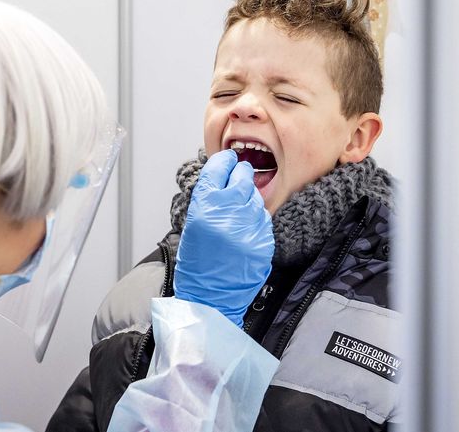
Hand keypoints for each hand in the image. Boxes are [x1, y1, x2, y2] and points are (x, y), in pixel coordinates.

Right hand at [173, 150, 273, 327]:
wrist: (210, 298)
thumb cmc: (196, 265)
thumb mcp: (193, 225)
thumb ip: (209, 199)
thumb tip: (223, 178)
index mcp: (205, 205)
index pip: (219, 167)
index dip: (224, 162)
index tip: (227, 160)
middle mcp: (230, 211)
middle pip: (243, 175)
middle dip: (240, 174)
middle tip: (237, 177)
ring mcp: (250, 225)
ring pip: (255, 196)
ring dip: (248, 198)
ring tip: (238, 213)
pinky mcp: (265, 239)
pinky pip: (263, 218)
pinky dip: (255, 219)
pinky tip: (245, 229)